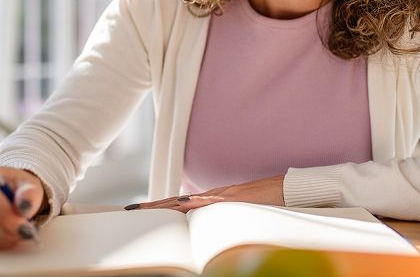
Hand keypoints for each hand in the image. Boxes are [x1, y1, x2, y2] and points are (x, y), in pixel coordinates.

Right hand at [0, 164, 46, 249]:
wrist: (8, 193)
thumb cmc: (16, 187)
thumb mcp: (28, 184)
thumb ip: (29, 193)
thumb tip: (25, 206)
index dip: (3, 212)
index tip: (22, 224)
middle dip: (2, 227)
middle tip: (23, 233)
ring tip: (18, 233)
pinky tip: (7, 237)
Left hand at [129, 174, 284, 212]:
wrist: (286, 189)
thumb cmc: (264, 203)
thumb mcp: (236, 213)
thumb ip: (220, 217)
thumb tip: (204, 231)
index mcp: (211, 201)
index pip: (179, 205)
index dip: (159, 207)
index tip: (140, 211)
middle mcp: (213, 196)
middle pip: (177, 201)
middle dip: (155, 207)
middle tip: (133, 210)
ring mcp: (222, 196)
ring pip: (188, 201)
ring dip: (167, 205)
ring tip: (147, 209)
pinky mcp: (234, 198)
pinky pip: (212, 201)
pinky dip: (197, 203)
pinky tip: (184, 205)